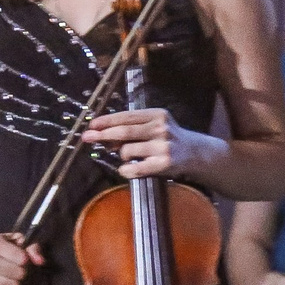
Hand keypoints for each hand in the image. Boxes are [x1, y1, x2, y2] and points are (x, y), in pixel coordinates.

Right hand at [0, 231, 41, 284]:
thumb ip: (31, 247)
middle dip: (24, 274)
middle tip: (21, 272)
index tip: (24, 261)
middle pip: (18, 273)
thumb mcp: (15, 240)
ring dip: (18, 284)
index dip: (27, 262)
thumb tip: (40, 261)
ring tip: (16, 279)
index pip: (21, 258)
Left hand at [84, 106, 201, 179]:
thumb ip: (132, 128)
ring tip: (131, 157)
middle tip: (87, 137)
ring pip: (127, 151)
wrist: (197, 154)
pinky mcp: (164, 164)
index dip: (106, 121)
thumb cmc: (169, 139)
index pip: (126, 116)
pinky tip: (127, 169)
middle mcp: (161, 128)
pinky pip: (134, 168)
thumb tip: (102, 136)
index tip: (91, 125)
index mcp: (157, 115)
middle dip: (102, 135)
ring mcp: (163, 146)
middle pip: (124, 131)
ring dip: (122, 155)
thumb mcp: (155, 126)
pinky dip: (126, 170)